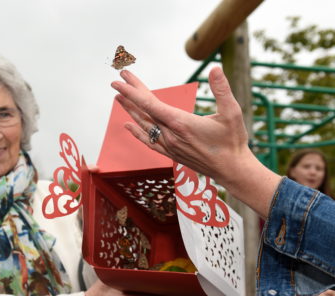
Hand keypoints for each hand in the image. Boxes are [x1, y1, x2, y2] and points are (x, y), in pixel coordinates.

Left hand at [111, 67, 280, 216]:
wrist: (231, 170)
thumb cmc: (233, 141)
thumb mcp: (232, 112)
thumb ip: (222, 89)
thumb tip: (215, 69)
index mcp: (180, 122)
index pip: (149, 104)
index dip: (133, 91)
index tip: (119, 80)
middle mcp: (170, 134)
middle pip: (144, 111)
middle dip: (130, 94)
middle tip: (118, 80)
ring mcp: (169, 145)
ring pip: (144, 125)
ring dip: (130, 110)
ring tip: (118, 98)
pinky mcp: (171, 153)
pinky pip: (149, 141)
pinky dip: (137, 132)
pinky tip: (128, 125)